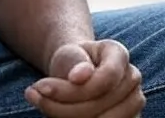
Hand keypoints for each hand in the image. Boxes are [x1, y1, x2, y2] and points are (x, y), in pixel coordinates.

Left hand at [24, 40, 144, 116]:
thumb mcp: (68, 54)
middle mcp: (132, 78)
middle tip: (31, 94)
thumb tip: (80, 76)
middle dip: (61, 104)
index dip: (76, 88)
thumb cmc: (73, 61)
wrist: (77, 74)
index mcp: (119, 54)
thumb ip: (74, 61)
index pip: (106, 77)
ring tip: (40, 103)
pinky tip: (56, 115)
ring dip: (65, 117)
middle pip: (100, 103)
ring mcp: (133, 102)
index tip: (41, 85)